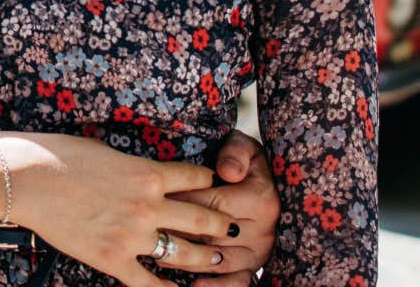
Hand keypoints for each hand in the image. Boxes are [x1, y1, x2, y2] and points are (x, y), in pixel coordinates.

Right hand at [0, 132, 235, 286]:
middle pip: (202, 217)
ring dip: (206, 257)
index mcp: (148, 173)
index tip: (216, 188)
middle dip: (221, 224)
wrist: (27, 179)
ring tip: (217, 259)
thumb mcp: (107, 151)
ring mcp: (132, 235)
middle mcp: (148, 205)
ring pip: (184, 252)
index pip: (197, 178)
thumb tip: (144, 173)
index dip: (210, 182)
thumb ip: (133, 166)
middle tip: (232, 229)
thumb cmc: (60, 156)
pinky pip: (148, 282)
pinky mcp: (112, 259)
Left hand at [164, 128, 280, 284]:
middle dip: (177, 231)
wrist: (270, 184)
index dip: (180, 201)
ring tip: (158, 256)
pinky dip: (216, 286)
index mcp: (260, 199)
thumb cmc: (247, 163)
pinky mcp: (254, 266)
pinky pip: (237, 282)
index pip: (211, 203)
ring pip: (217, 260)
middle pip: (210, 234)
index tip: (154, 198)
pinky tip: (193, 286)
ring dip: (187, 261)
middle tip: (148, 229)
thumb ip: (235, 153)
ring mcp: (258, 251)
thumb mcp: (244, 147)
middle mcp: (263, 229)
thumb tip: (227, 172)